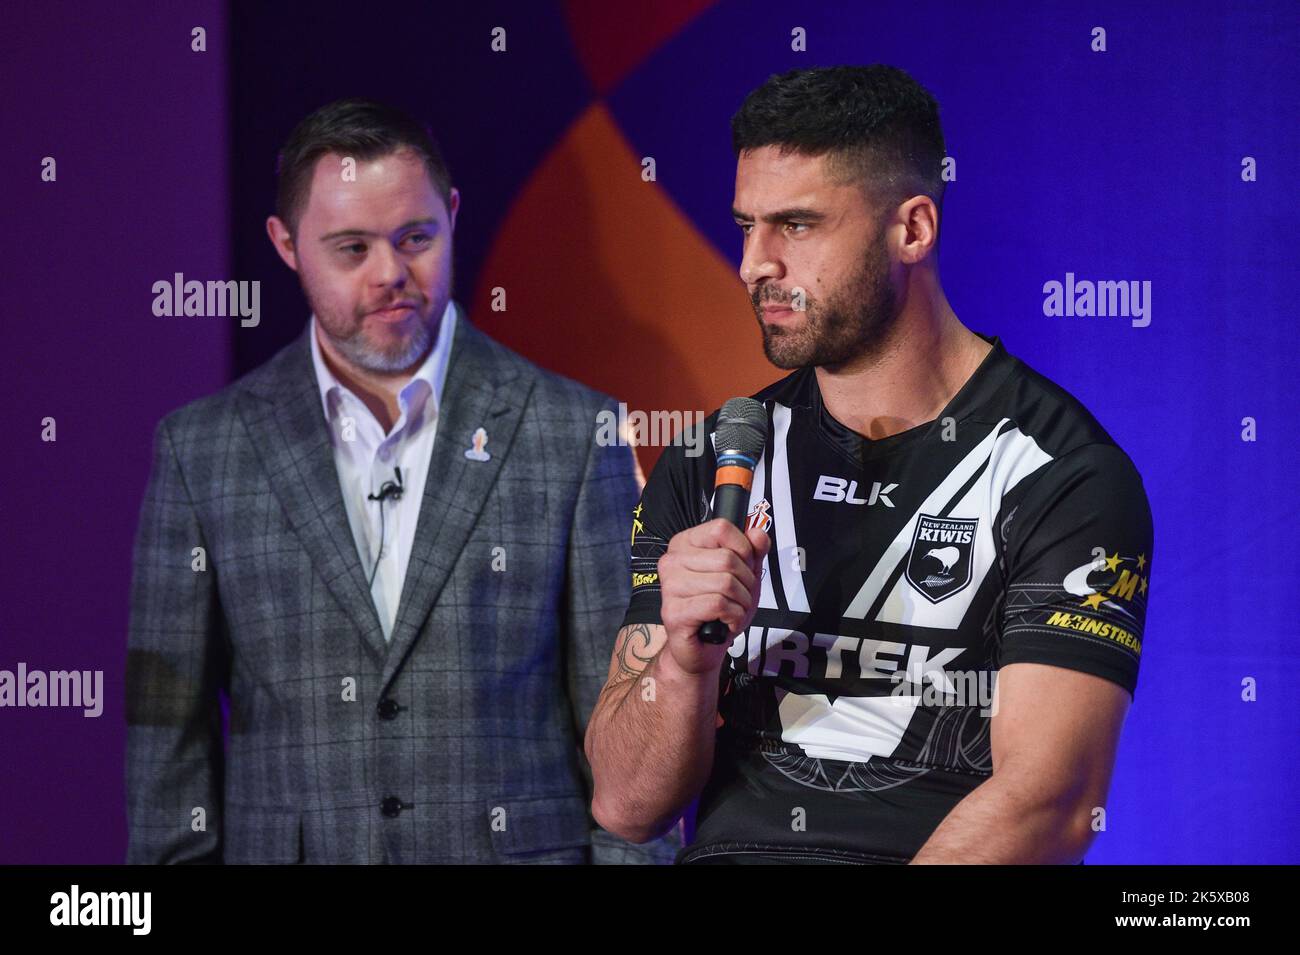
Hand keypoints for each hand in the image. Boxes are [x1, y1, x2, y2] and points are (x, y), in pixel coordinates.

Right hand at [657, 518, 770, 675]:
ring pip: (725, 583)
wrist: (702, 648)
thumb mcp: (744, 575)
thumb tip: (758, 533)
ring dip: (741, 603)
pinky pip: (718, 604)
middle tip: (739, 597)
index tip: (744, 569)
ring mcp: (670, 586)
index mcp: (685, 544)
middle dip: (746, 583)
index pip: (721, 527)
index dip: (743, 550)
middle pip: (727, 559)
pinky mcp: (674, 611)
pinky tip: (726, 622)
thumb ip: (753, 552)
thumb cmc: (720, 610)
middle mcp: (672, 561)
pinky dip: (734, 616)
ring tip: (732, 611)